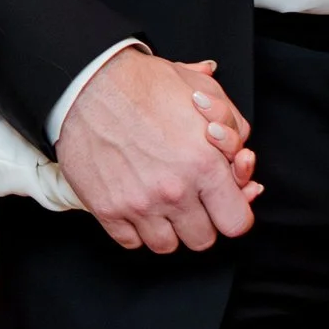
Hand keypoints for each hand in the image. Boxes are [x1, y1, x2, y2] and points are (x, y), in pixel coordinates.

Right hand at [56, 50, 257, 254]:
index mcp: (204, 164)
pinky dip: (135, 229)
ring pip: (167, 246)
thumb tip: (240, 156)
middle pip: (202, 239)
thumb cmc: (144, 85)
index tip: (223, 205)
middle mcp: (174, 191)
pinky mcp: (107, 209)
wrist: (89, 83)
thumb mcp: (204, 92)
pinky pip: (131, 241)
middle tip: (189, 200)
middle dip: (200, 221)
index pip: (236, 222)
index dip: (233, 212)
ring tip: (160, 203)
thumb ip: (232, 127)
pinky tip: (136, 204)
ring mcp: (139, 204)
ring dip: (167, 228)